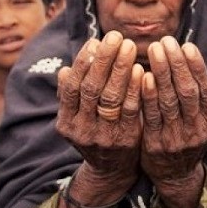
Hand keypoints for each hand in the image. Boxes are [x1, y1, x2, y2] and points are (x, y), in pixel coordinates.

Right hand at [56, 31, 142, 191]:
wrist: (110, 171)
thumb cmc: (94, 132)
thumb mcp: (76, 118)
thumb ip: (73, 96)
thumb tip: (64, 69)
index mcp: (66, 121)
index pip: (72, 86)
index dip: (83, 62)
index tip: (95, 41)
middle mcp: (81, 130)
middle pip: (92, 89)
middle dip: (104, 60)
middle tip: (116, 36)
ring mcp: (103, 137)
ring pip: (111, 98)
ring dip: (121, 69)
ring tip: (130, 46)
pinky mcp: (126, 140)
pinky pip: (131, 110)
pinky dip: (136, 89)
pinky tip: (142, 70)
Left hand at [140, 36, 206, 207]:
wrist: (174, 177)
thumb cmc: (190, 139)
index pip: (205, 90)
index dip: (196, 67)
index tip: (187, 46)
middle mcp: (197, 131)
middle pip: (187, 92)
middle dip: (176, 64)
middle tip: (166, 41)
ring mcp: (176, 139)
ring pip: (169, 101)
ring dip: (161, 73)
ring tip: (154, 50)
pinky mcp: (155, 145)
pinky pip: (151, 116)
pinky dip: (148, 95)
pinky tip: (143, 76)